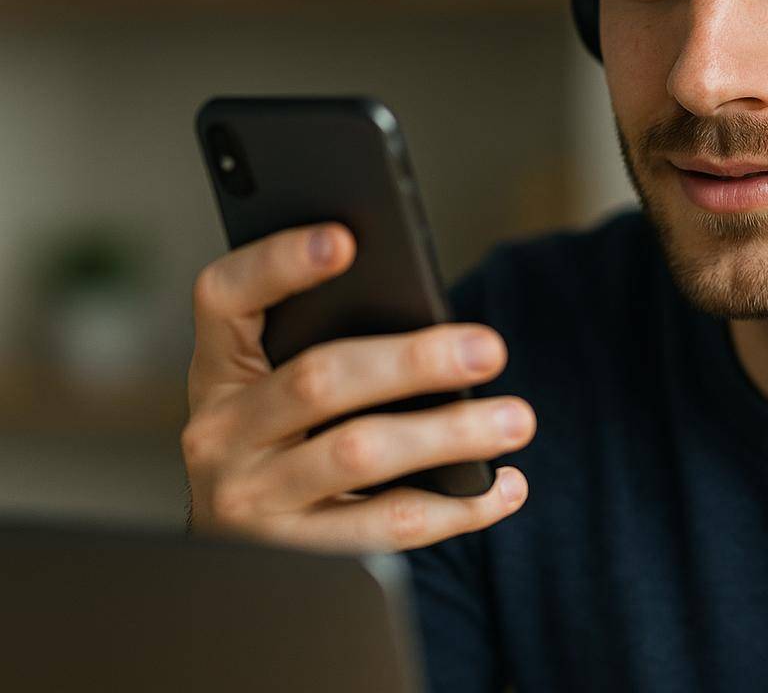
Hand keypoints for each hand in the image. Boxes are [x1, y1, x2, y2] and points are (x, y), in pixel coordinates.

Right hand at [182, 223, 534, 551]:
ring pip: (357, 454)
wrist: (241, 561)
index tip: (346, 238)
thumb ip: (332, 344)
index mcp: (220, 367)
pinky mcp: (292, 555)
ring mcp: (247, 499)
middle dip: (414, 361)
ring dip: (449, 435)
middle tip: (490, 349)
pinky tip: (505, 486)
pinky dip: (457, 507)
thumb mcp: (283, 386)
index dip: (277, 263)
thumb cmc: (293, 440)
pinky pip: (385, 528)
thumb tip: (436, 322)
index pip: (225, 296)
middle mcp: (219, 431)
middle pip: (317, 379)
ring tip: (515, 419)